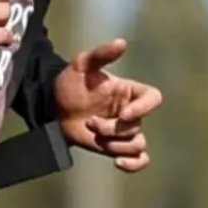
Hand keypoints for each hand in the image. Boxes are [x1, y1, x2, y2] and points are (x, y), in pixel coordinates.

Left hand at [54, 38, 162, 172]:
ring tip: (94, 136)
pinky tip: (118, 163)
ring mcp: (124, 131)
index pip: (153, 98)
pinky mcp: (116, 147)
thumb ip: (101, 54)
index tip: (124, 113)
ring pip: (137, 144)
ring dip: (115, 144)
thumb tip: (122, 42)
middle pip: (136, 126)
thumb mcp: (81, 65)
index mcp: (128, 92)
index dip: (144, 108)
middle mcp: (130, 112)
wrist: (53, 108)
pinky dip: (134, 164)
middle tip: (90, 122)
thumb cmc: (69, 84)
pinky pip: (139, 160)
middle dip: (112, 129)